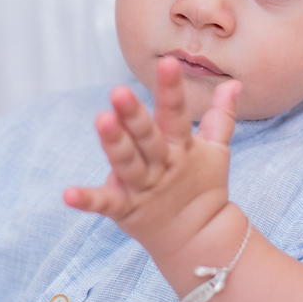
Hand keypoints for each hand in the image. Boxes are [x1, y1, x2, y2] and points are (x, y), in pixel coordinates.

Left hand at [64, 57, 240, 259]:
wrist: (201, 239)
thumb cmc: (204, 187)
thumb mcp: (216, 150)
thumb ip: (222, 115)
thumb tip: (233, 84)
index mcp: (182, 147)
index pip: (177, 113)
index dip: (172, 89)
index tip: (169, 63)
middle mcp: (162, 165)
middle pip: (147, 138)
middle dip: (134, 115)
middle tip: (118, 91)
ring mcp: (144, 188)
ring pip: (127, 164)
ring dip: (114, 144)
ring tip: (101, 121)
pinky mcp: (127, 210)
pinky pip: (106, 204)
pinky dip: (88, 200)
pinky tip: (68, 194)